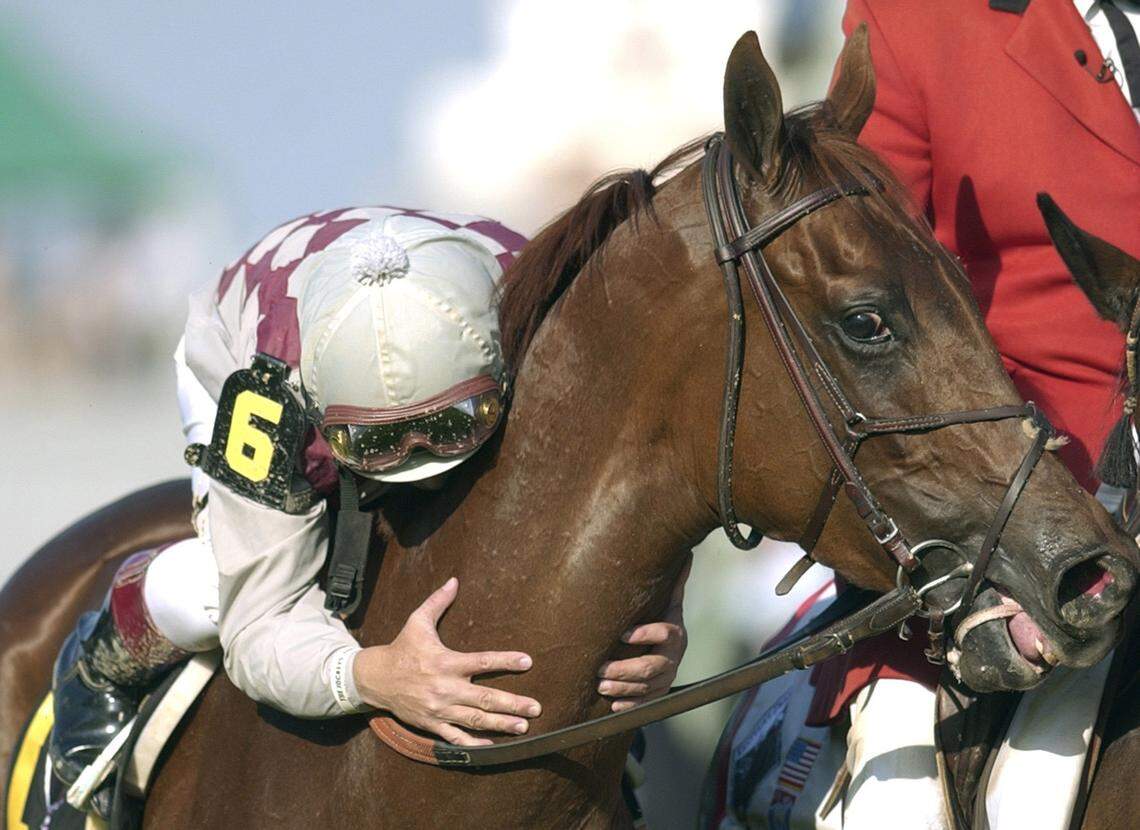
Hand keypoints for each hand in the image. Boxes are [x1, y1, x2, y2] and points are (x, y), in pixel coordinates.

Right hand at [353, 577, 541, 745]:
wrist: (374, 679)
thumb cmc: (401, 648)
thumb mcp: (417, 621)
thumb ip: (438, 602)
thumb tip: (454, 580)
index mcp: (446, 662)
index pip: (481, 661)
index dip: (505, 661)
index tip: (528, 661)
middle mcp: (445, 687)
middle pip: (484, 699)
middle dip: (512, 704)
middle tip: (535, 708)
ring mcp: (439, 709)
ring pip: (475, 720)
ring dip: (500, 725)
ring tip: (522, 727)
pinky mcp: (432, 724)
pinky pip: (456, 737)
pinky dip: (474, 743)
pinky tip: (492, 745)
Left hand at [597, 554, 690, 711]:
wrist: (671, 651)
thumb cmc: (662, 620)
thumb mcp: (668, 603)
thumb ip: (674, 584)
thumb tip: (688, 554)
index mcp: (675, 634)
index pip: (665, 633)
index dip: (646, 634)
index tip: (623, 634)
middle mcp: (673, 659)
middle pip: (652, 667)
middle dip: (626, 670)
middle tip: (601, 669)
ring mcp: (666, 680)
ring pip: (646, 688)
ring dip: (624, 689)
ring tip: (601, 687)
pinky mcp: (658, 696)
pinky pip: (646, 705)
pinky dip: (630, 707)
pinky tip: (613, 708)